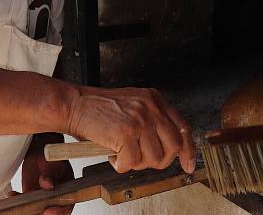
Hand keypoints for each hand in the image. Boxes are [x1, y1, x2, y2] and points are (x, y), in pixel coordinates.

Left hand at [9, 133, 74, 214]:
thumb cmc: (51, 156)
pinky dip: (17, 199)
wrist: (40, 151)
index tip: (50, 210)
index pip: (66, 206)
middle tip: (35, 209)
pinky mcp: (30, 196)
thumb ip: (50, 174)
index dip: (59, 211)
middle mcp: (55, 198)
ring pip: (36, 210)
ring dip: (27, 209)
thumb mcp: (53, 163)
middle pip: (51, 211)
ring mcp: (42, 198)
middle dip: (42, 213)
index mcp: (68, 191)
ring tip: (19, 199)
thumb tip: (48, 185)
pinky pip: (24, 202)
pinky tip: (13, 195)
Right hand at [66, 87, 195, 173]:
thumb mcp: (132, 104)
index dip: (188, 149)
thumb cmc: (98, 108)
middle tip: (141, 159)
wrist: (74, 104)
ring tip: (121, 152)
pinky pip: (132, 162)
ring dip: (136, 163)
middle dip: (158, 160)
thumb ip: (151, 119)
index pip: (182, 127)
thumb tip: (167, 147)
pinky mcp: (126, 133)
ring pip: (154, 158)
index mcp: (154, 99)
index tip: (187, 164)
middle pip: (173, 146)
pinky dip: (120, 164)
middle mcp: (150, 107)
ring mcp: (140, 119)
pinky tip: (112, 154)